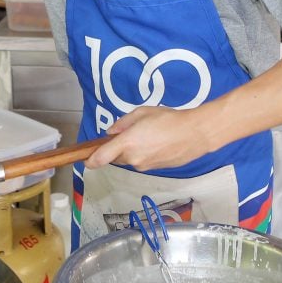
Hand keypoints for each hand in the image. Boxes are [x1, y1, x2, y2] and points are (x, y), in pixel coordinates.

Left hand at [84, 106, 213, 170]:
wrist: (195, 134)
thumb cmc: (168, 119)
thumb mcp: (142, 113)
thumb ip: (122, 123)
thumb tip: (111, 132)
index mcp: (127, 143)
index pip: (101, 158)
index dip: (90, 160)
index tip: (86, 159)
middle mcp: (133, 159)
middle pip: (116, 158)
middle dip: (117, 149)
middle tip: (130, 133)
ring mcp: (145, 166)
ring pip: (130, 160)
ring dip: (132, 151)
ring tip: (149, 136)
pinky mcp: (156, 169)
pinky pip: (143, 162)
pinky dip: (144, 154)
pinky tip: (157, 143)